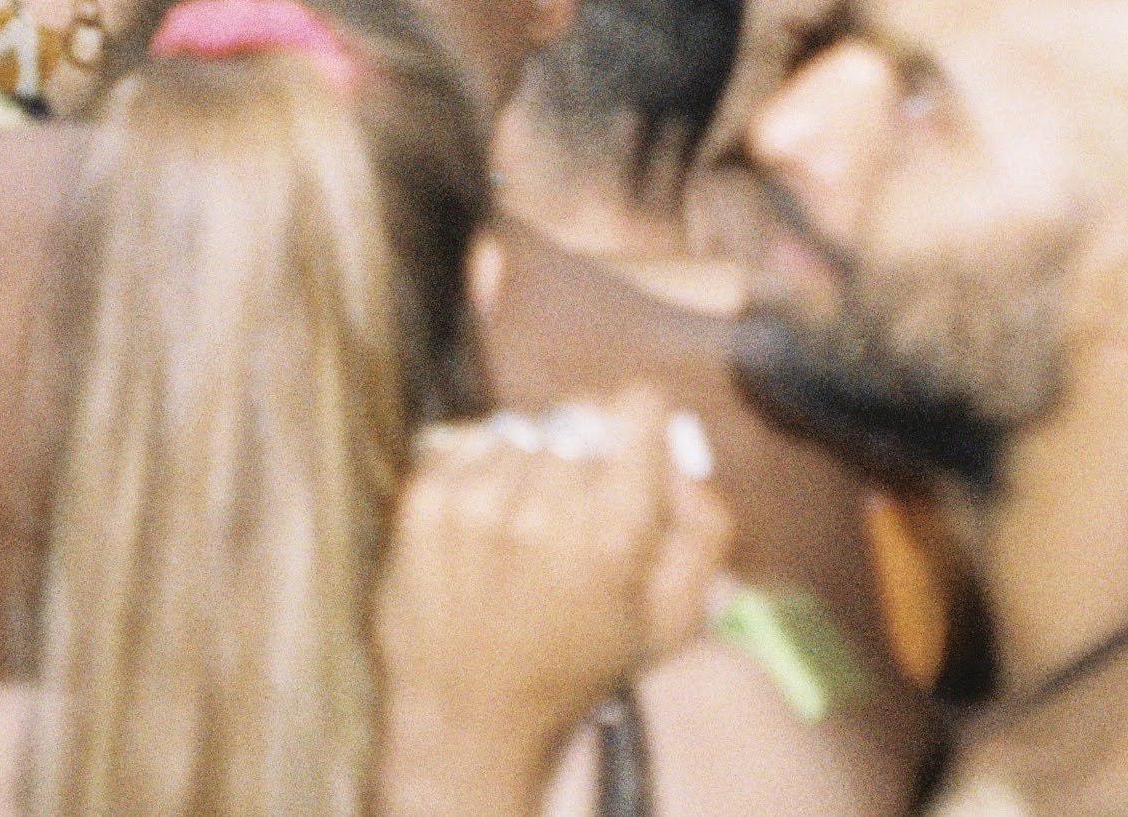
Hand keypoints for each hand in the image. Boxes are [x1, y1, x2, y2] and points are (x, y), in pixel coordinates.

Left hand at [374, 390, 729, 816]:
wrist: (469, 720)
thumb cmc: (579, 669)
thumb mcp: (672, 621)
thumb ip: (702, 527)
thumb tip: (680, 454)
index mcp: (612, 534)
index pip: (636, 406)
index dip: (640, 426)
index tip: (632, 451)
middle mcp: (543, 507)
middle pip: (580, 413)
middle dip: (588, 450)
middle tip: (578, 505)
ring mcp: (476, 498)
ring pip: (524, 427)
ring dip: (533, 462)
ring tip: (527, 526)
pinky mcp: (425, 498)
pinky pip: (470, 440)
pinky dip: (483, 469)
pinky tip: (487, 525)